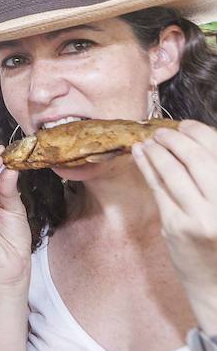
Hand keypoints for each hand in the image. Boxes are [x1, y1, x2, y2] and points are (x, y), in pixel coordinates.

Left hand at [132, 120, 216, 327]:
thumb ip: (213, 177)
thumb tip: (196, 142)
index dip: (200, 132)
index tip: (186, 124)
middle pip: (196, 157)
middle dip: (176, 138)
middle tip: (162, 130)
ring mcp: (200, 216)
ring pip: (174, 171)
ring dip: (158, 149)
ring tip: (149, 140)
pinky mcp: (176, 226)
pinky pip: (158, 188)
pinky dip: (148, 167)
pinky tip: (140, 154)